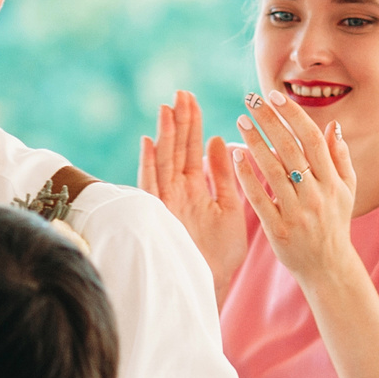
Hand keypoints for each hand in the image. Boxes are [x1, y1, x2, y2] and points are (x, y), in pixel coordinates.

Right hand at [139, 90, 251, 300]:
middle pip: (176, 150)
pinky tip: (148, 142)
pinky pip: (153, 186)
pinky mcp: (160, 215)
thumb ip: (223, 175)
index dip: (191, 123)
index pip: (192, 149)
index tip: (191, 99)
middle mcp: (178, 191)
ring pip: (164, 162)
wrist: (210, 284)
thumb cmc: (221, 252)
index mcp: (195, 188)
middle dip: (178, 122)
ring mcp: (167, 202)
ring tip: (166, 109)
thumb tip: (221, 140)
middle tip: (180, 94)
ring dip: (164, 136)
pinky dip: (149, 164)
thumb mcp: (230, 207)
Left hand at [230, 92, 362, 289]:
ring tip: (240, 121)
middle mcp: (316, 195)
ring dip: (255, 143)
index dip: (293, 115)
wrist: (327, 267)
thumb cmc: (334, 223)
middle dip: (269, 121)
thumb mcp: (347, 190)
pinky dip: (247, 176)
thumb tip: (333, 125)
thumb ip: (340, 158)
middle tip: (250, 100)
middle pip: (290, 150)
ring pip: (273, 171)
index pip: (311, 140)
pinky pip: (259, 198)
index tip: (274, 96)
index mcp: (333, 182)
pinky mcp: (278, 230)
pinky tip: (235, 156)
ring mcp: (297, 213)